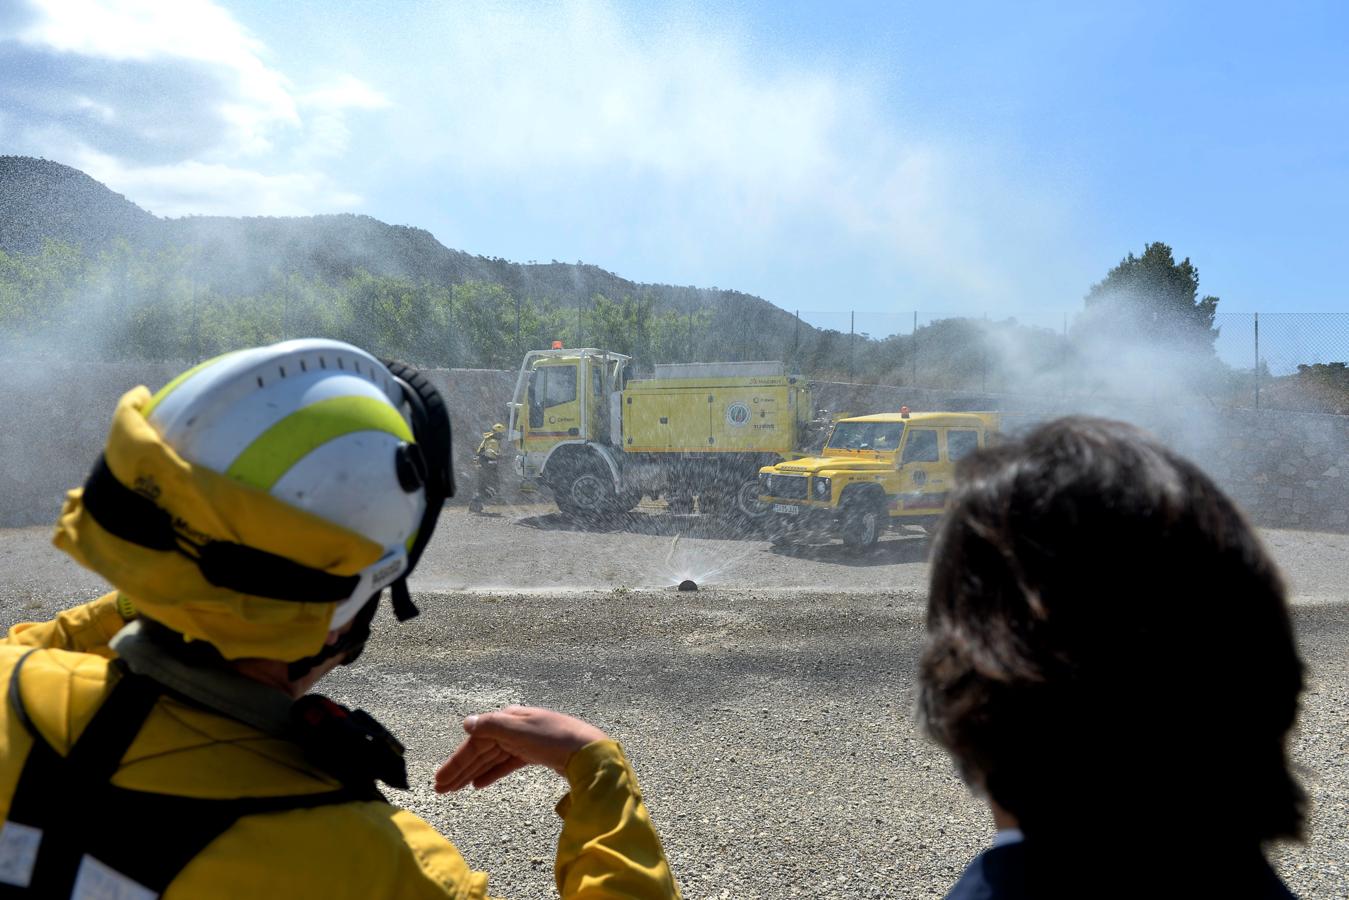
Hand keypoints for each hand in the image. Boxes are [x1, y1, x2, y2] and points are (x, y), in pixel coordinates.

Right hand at [434, 705, 608, 791]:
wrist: (588, 750)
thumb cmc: (554, 737)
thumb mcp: (519, 729)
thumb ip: (491, 726)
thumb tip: (466, 723)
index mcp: (508, 718)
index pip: (475, 741)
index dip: (457, 760)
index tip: (440, 780)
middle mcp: (513, 728)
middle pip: (480, 750)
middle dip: (460, 769)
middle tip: (440, 789)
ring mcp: (523, 742)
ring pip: (491, 758)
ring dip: (471, 773)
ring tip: (454, 789)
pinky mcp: (534, 755)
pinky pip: (505, 764)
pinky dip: (491, 773)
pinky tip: (479, 784)